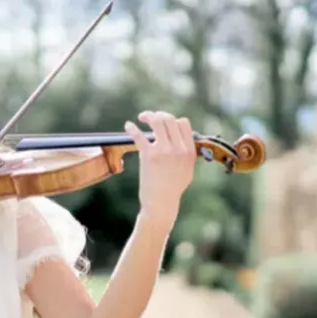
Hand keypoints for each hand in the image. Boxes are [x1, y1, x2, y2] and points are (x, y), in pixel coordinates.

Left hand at [124, 110, 196, 228]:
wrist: (162, 203)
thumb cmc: (173, 188)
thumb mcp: (188, 170)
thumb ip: (187, 154)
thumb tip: (182, 141)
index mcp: (189, 151)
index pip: (183, 123)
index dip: (173, 120)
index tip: (164, 123)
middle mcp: (178, 149)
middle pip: (170, 119)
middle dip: (159, 114)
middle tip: (150, 117)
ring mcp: (163, 151)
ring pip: (157, 121)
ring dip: (148, 116)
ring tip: (141, 117)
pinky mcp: (149, 156)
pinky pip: (139, 135)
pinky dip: (132, 128)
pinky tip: (128, 126)